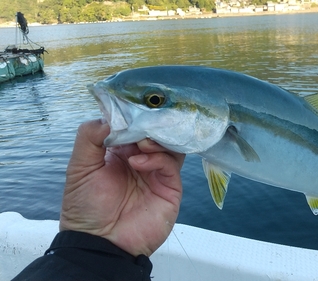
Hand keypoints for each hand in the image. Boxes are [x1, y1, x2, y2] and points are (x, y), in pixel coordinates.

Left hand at [60, 119, 184, 256]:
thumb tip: (110, 116)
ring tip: (141, 142)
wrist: (100, 243)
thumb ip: (89, 137)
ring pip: (168, 146)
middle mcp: (141, 160)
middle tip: (140, 124)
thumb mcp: (79, 167)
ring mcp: (157, 173)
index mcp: (120, 153)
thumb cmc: (86, 208)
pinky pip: (171, 165)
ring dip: (156, 139)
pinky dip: (157, 158)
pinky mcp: (170, 187)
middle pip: (155, 133)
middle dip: (148, 125)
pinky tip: (139, 162)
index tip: (130, 108)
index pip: (134, 127)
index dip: (133, 117)